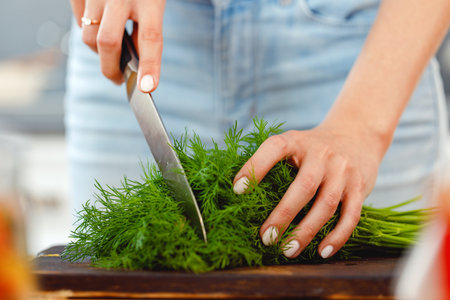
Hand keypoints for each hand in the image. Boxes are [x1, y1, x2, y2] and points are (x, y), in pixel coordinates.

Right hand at [70, 0, 164, 91]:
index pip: (151, 37)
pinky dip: (88, 31)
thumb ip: (145, 29)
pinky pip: (78, 21)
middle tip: (119, 79)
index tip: (148, 88)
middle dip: (110, 68)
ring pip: (88, 35)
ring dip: (98, 51)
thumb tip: (135, 64)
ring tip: (111, 52)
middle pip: (108, 41)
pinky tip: (100, 25)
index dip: (151, 65)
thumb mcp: (153, 2)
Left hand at [233, 123, 381, 258]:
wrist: (357, 134)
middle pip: (305, 186)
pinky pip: (350, 216)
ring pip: (327, 205)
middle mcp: (323, 154)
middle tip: (266, 237)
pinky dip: (337, 237)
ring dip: (306, 232)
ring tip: (288, 250)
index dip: (255, 167)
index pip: (275, 148)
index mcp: (298, 141)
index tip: (237, 190)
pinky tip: (322, 252)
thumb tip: (238, 191)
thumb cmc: (312, 147)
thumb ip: (273, 161)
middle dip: (284, 215)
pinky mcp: (360, 187)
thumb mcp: (294, 142)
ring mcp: (343, 171)